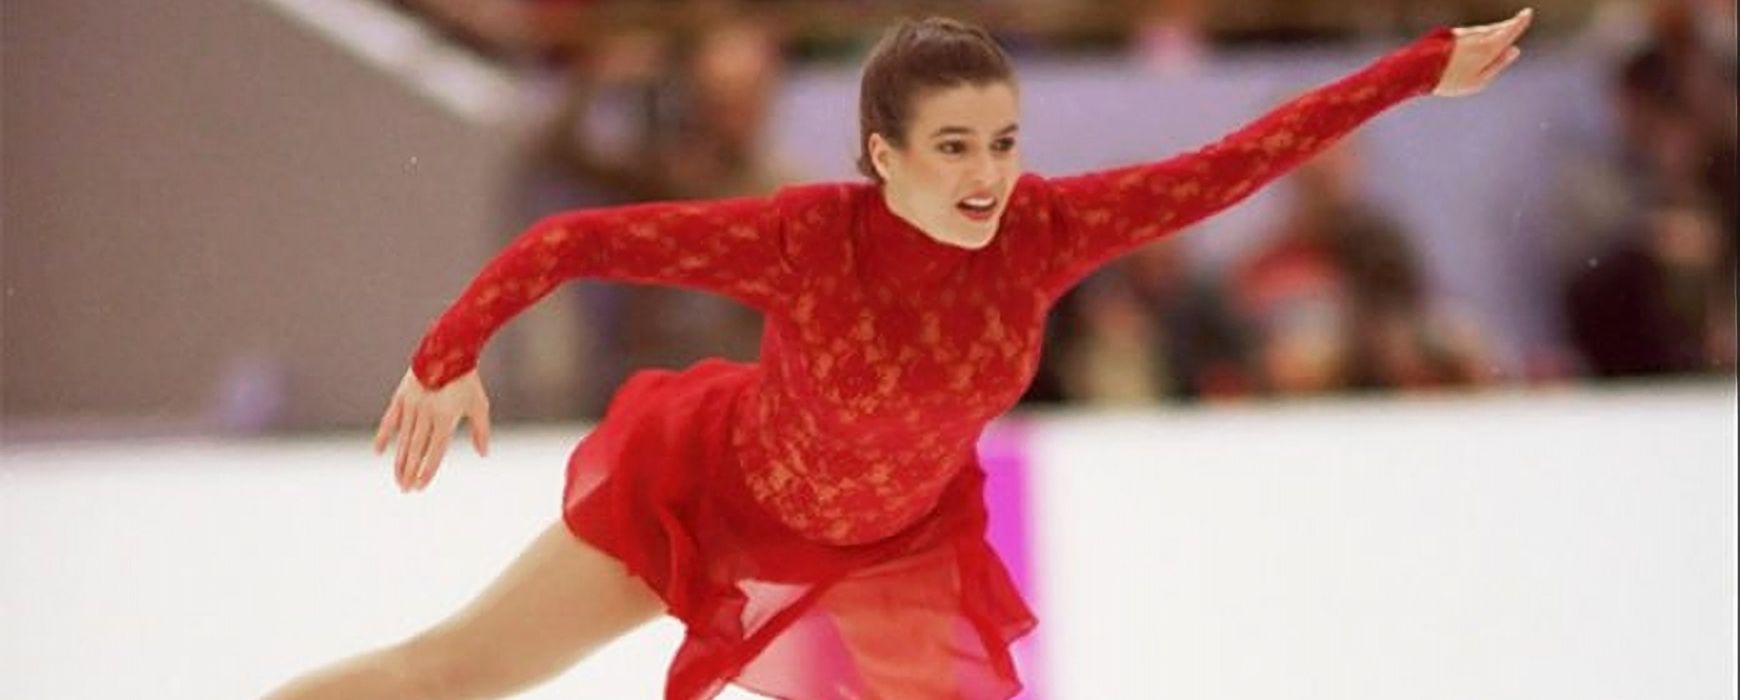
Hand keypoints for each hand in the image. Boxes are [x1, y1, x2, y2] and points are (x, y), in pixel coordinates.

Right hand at [372, 368, 492, 491]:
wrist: (449, 348)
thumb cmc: (467, 380)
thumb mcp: (479, 405)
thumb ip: (481, 431)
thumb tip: (483, 454)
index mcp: (445, 417)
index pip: (435, 452)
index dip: (427, 471)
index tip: (421, 486)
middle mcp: (426, 413)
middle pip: (416, 449)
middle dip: (410, 472)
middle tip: (405, 489)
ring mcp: (412, 404)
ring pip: (403, 439)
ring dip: (399, 461)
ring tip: (397, 479)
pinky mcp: (401, 395)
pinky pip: (390, 419)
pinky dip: (384, 435)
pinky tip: (378, 452)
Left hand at [1434, 8, 1533, 96]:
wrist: (1418, 69)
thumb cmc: (1449, 80)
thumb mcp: (1478, 81)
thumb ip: (1498, 65)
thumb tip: (1514, 50)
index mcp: (1487, 48)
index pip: (1508, 31)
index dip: (1519, 22)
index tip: (1527, 12)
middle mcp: (1477, 37)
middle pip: (1497, 28)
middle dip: (1508, 25)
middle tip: (1518, 19)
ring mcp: (1463, 34)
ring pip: (1484, 29)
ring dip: (1494, 28)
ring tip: (1503, 28)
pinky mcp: (1451, 35)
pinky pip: (1472, 32)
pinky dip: (1480, 33)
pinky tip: (1480, 36)